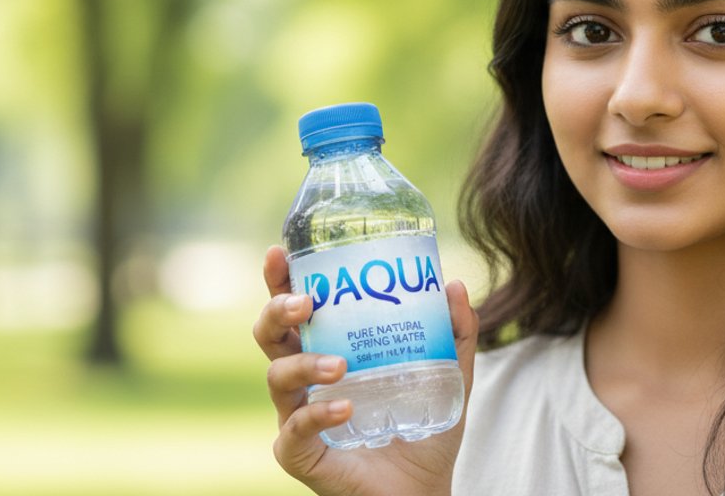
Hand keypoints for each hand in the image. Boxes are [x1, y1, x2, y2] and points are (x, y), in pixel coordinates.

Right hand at [256, 245, 478, 495]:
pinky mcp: (299, 454)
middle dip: (276, 311)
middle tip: (305, 302)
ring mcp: (296, 417)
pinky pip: (294, 430)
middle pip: (268, 336)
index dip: (280, 280)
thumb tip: (454, 286)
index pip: (295, 310)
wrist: (424, 490)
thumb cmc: (424, 430)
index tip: (280, 252)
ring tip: (341, 366)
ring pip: (275, 378)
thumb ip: (455, 334)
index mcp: (327, 351)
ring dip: (304, 364)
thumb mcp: (449, 376)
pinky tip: (344, 406)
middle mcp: (304, 381)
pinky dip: (316, 413)